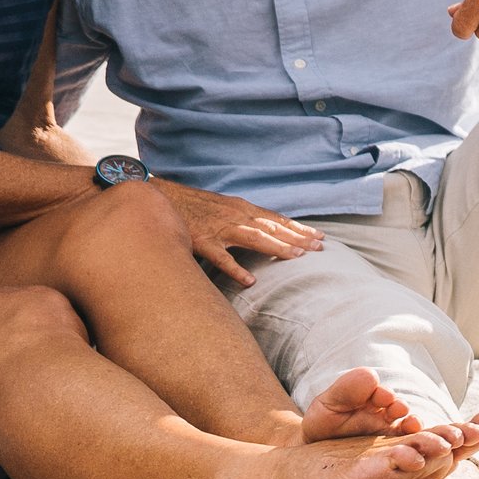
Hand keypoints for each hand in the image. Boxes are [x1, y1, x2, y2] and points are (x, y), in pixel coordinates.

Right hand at [155, 178, 322, 286]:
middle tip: (319, 248)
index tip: (319, 237)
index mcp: (241, 209)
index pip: (276, 219)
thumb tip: (262, 232)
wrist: (159, 197)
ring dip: (276, 246)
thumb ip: (241, 219)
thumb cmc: (192, 206)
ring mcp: (219, 228)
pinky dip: (235, 268)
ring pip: (254, 238)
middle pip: (272, 227)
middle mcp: (235, 216)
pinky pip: (220, 257)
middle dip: (297, 237)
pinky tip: (250, 281)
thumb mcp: (222, 208)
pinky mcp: (201, 240)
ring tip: (296, 257)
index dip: (298, 228)